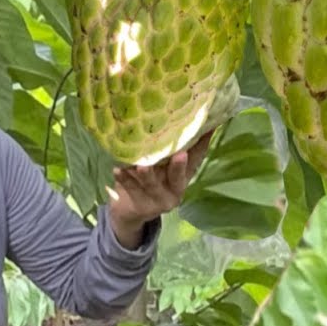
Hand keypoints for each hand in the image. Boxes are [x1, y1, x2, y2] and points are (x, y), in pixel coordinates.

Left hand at [107, 131, 213, 246]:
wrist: (130, 210)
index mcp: (184, 176)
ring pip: (152, 184)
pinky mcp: (140, 205)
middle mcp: (175, 190)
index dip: (203, 144)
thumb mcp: (163, 165)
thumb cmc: (149, 178)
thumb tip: (178, 115)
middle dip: (178, 166)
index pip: (197, 158)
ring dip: (146, 173)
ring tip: (141, 165)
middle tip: (180, 155)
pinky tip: (117, 169)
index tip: (209, 128)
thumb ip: (169, 147)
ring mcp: (158, 200)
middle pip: (178, 177)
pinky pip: (131, 189)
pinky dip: (124, 179)